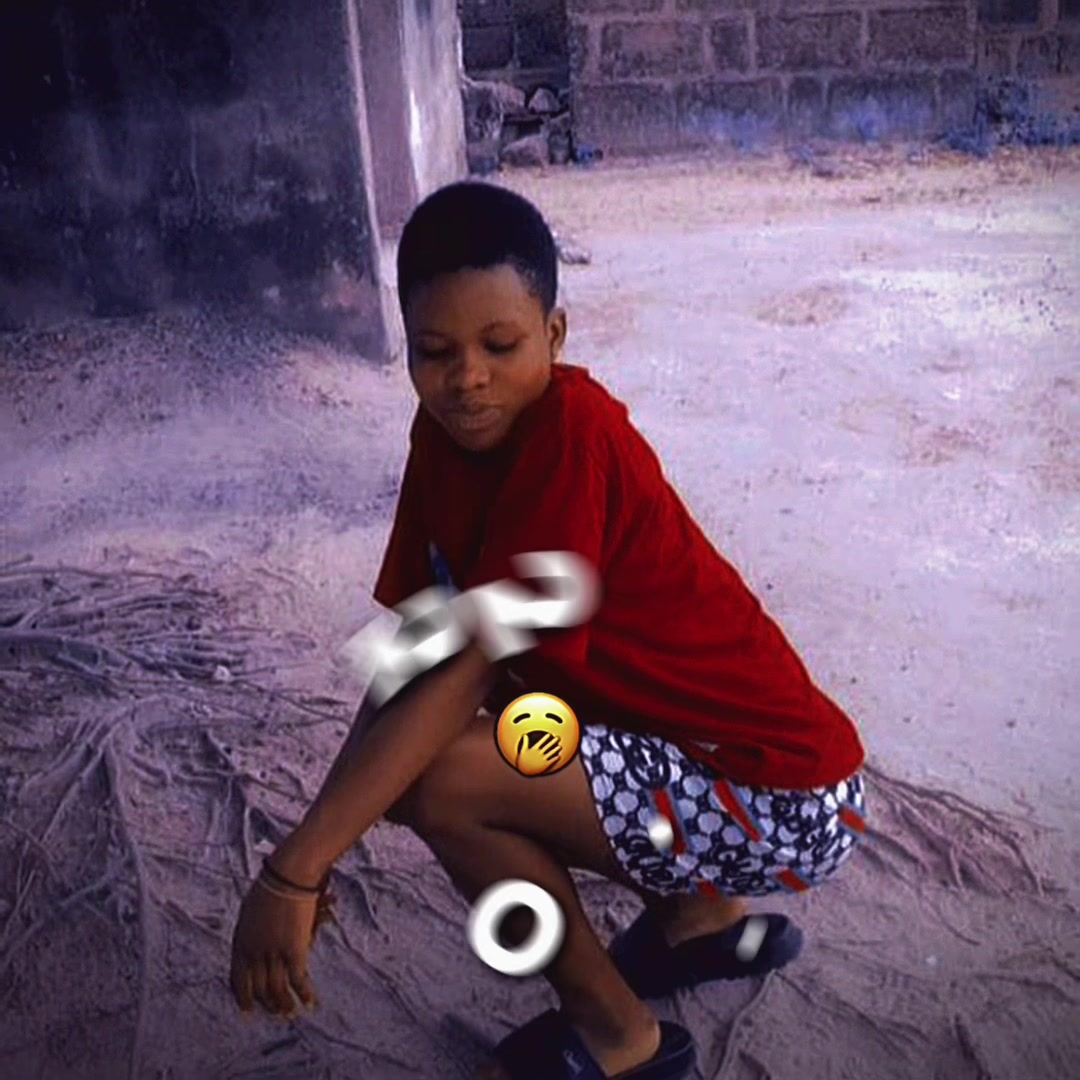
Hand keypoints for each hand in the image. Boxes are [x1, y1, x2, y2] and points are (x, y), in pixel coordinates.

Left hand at [230, 879, 319, 1018]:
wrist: (286, 876)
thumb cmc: (270, 885)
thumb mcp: (251, 911)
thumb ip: (252, 932)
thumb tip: (256, 944)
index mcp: (240, 943)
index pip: (238, 980)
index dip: (244, 998)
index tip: (248, 1012)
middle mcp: (254, 953)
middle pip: (259, 988)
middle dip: (267, 1005)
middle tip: (274, 1014)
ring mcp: (273, 953)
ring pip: (277, 989)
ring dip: (284, 1005)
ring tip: (290, 1014)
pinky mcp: (294, 950)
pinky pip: (298, 980)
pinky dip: (305, 994)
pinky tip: (310, 1004)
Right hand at [516, 731, 561, 774]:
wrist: (524, 771)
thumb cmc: (523, 760)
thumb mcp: (523, 750)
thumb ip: (525, 742)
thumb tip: (525, 735)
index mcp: (534, 749)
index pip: (541, 742)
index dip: (545, 738)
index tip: (549, 734)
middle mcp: (539, 753)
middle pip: (548, 746)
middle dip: (553, 741)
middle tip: (558, 737)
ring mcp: (542, 759)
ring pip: (551, 753)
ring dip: (556, 749)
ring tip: (560, 746)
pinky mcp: (545, 765)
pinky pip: (551, 761)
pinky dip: (555, 758)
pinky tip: (559, 756)